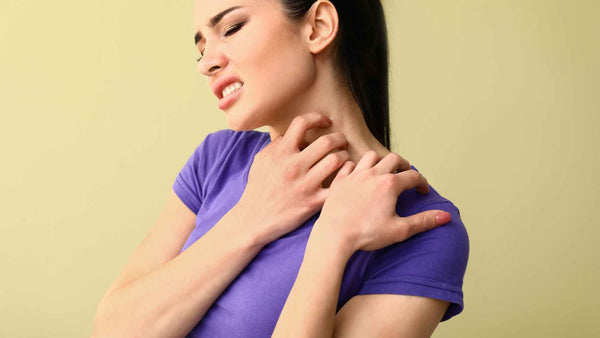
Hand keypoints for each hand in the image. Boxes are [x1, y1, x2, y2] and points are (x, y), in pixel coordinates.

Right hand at [236, 112, 350, 243]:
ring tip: (344, 158)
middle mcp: (294, 166)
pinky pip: (337, 185)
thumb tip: (290, 134)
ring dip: (344, 157)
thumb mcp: (260, 161)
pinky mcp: (313, 202)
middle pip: (327, 142)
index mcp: (281, 153)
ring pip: (336, 161)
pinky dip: (346, 177)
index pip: (302, 123)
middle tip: (342, 141)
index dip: (317, 117)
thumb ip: (275, 145)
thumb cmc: (258, 189)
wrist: (253, 219)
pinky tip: (346, 175)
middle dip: (339, 138)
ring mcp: (305, 184)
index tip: (326, 121)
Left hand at [315, 151, 451, 251]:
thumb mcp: (399, 230)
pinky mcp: (339, 181)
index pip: (413, 176)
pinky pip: (349, 165)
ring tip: (383, 172)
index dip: (422, 183)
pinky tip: (358, 176)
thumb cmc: (366, 235)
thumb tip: (446, 216)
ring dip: (380, 161)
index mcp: (390, 185)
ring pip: (371, 156)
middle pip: (393, 159)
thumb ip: (423, 221)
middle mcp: (373, 174)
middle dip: (403, 165)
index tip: (423, 192)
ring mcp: (354, 176)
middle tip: (406, 175)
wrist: (333, 236)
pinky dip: (357, 167)